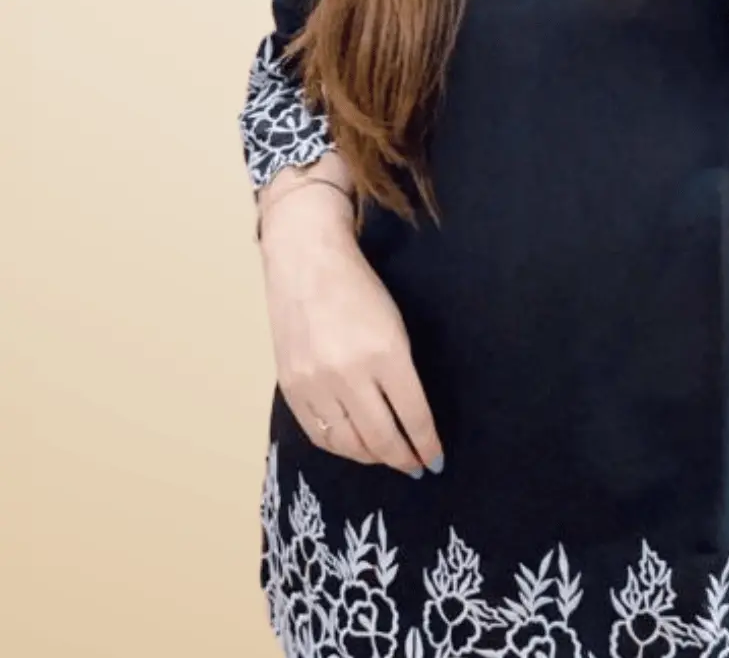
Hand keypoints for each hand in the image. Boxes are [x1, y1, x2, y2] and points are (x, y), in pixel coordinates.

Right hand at [258, 189, 442, 476]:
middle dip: (403, 458)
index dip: (426, 443)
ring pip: (348, 443)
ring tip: (387, 458)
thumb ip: (401, 371)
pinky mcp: (291, 387)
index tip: (435, 460)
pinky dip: (340, 447)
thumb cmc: (360, 288)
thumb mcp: (395, 324)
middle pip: (381, 438)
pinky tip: (354, 446)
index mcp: (385, 353)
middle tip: (415, 467)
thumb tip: (410, 417)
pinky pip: (319, 434)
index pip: (413, 415)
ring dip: (372, 457)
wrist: (307, 262)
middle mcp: (349, 374)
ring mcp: (316, 384)